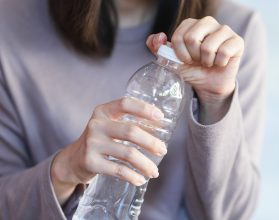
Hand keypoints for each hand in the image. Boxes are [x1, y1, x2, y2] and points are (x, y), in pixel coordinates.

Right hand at [51, 97, 166, 204]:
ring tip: (155, 172)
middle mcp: (96, 125)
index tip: (160, 117)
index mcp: (103, 111)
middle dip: (151, 142)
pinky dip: (133, 176)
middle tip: (163, 150)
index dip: (144, 109)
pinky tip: (140, 180)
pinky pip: (119, 170)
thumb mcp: (109, 126)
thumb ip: (129, 123)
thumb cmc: (101, 140)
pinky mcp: (90, 162)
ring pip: (128, 154)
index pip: (125, 103)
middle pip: (131, 131)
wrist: (73, 160)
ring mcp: (92, 144)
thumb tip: (161, 130)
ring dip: (145, 164)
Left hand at [146, 16, 243, 122]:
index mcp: (191, 23)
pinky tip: (220, 62)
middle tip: (198, 61)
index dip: (180, 54)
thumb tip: (159, 37)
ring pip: (208, 47)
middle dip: (193, 57)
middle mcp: (208, 22)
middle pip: (192, 38)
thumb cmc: (191, 69)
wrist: (208, 84)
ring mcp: (224, 29)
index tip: (186, 59)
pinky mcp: (237, 41)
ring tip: (209, 62)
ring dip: (206, 61)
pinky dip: (219, 63)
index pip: (178, 36)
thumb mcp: (170, 59)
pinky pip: (224, 52)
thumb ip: (157, 47)